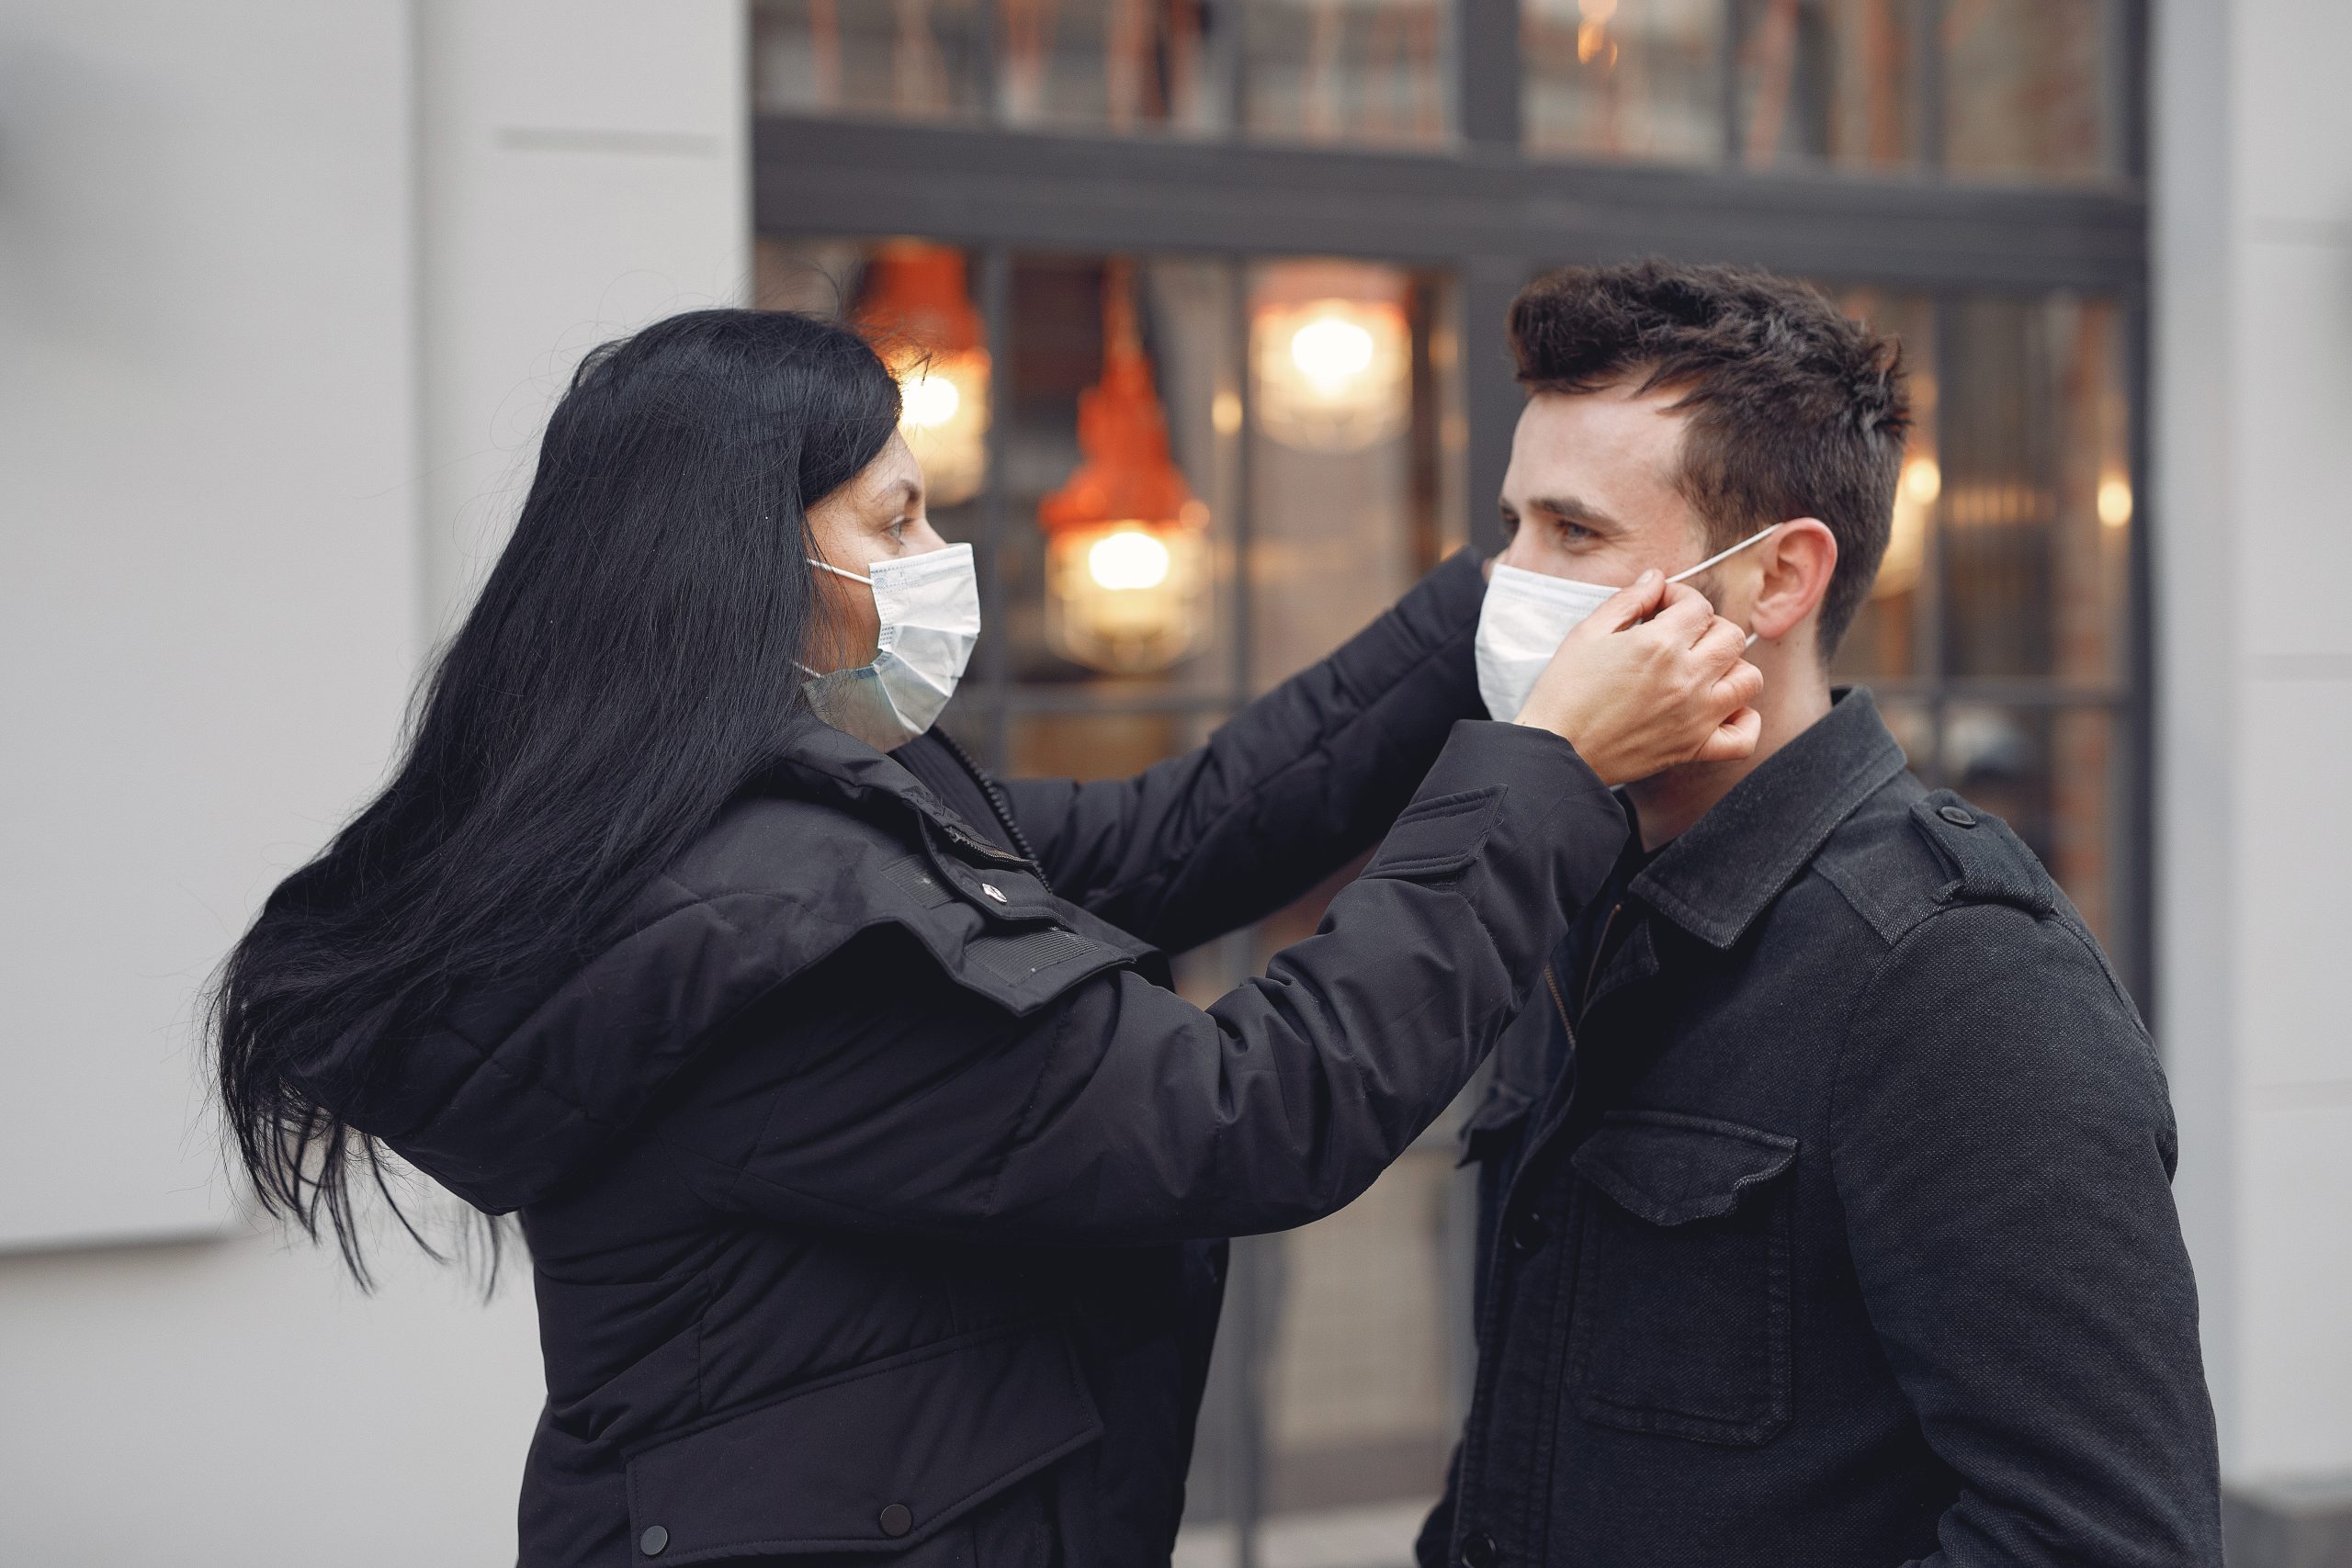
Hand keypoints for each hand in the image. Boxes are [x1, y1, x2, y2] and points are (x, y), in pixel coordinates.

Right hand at [1513, 573, 1762, 785]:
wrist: (1556, 750)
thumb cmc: (1565, 691)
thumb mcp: (1588, 632)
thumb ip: (1628, 600)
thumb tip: (1656, 579)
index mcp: (1659, 644)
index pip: (1698, 605)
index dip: (1679, 598)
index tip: (1660, 607)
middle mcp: (1687, 678)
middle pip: (1731, 636)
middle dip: (1708, 627)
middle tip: (1681, 636)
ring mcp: (1696, 716)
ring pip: (1748, 679)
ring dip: (1731, 668)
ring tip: (1703, 670)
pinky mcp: (1694, 749)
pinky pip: (1744, 737)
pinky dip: (1742, 722)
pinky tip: (1721, 711)